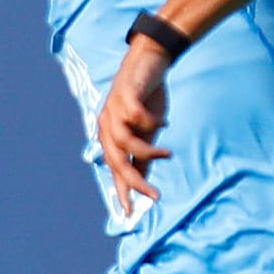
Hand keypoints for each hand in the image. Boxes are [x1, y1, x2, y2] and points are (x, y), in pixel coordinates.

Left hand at [96, 38, 172, 209]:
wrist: (149, 61)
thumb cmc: (147, 98)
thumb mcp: (147, 132)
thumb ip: (143, 154)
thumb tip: (143, 181)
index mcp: (110, 136)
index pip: (114, 168)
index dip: (121, 190)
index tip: (129, 212)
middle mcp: (107, 124)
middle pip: (116, 160)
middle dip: (134, 180)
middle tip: (154, 195)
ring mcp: (114, 109)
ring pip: (124, 141)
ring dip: (147, 151)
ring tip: (167, 154)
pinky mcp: (125, 93)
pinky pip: (136, 115)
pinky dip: (150, 122)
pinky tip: (163, 123)